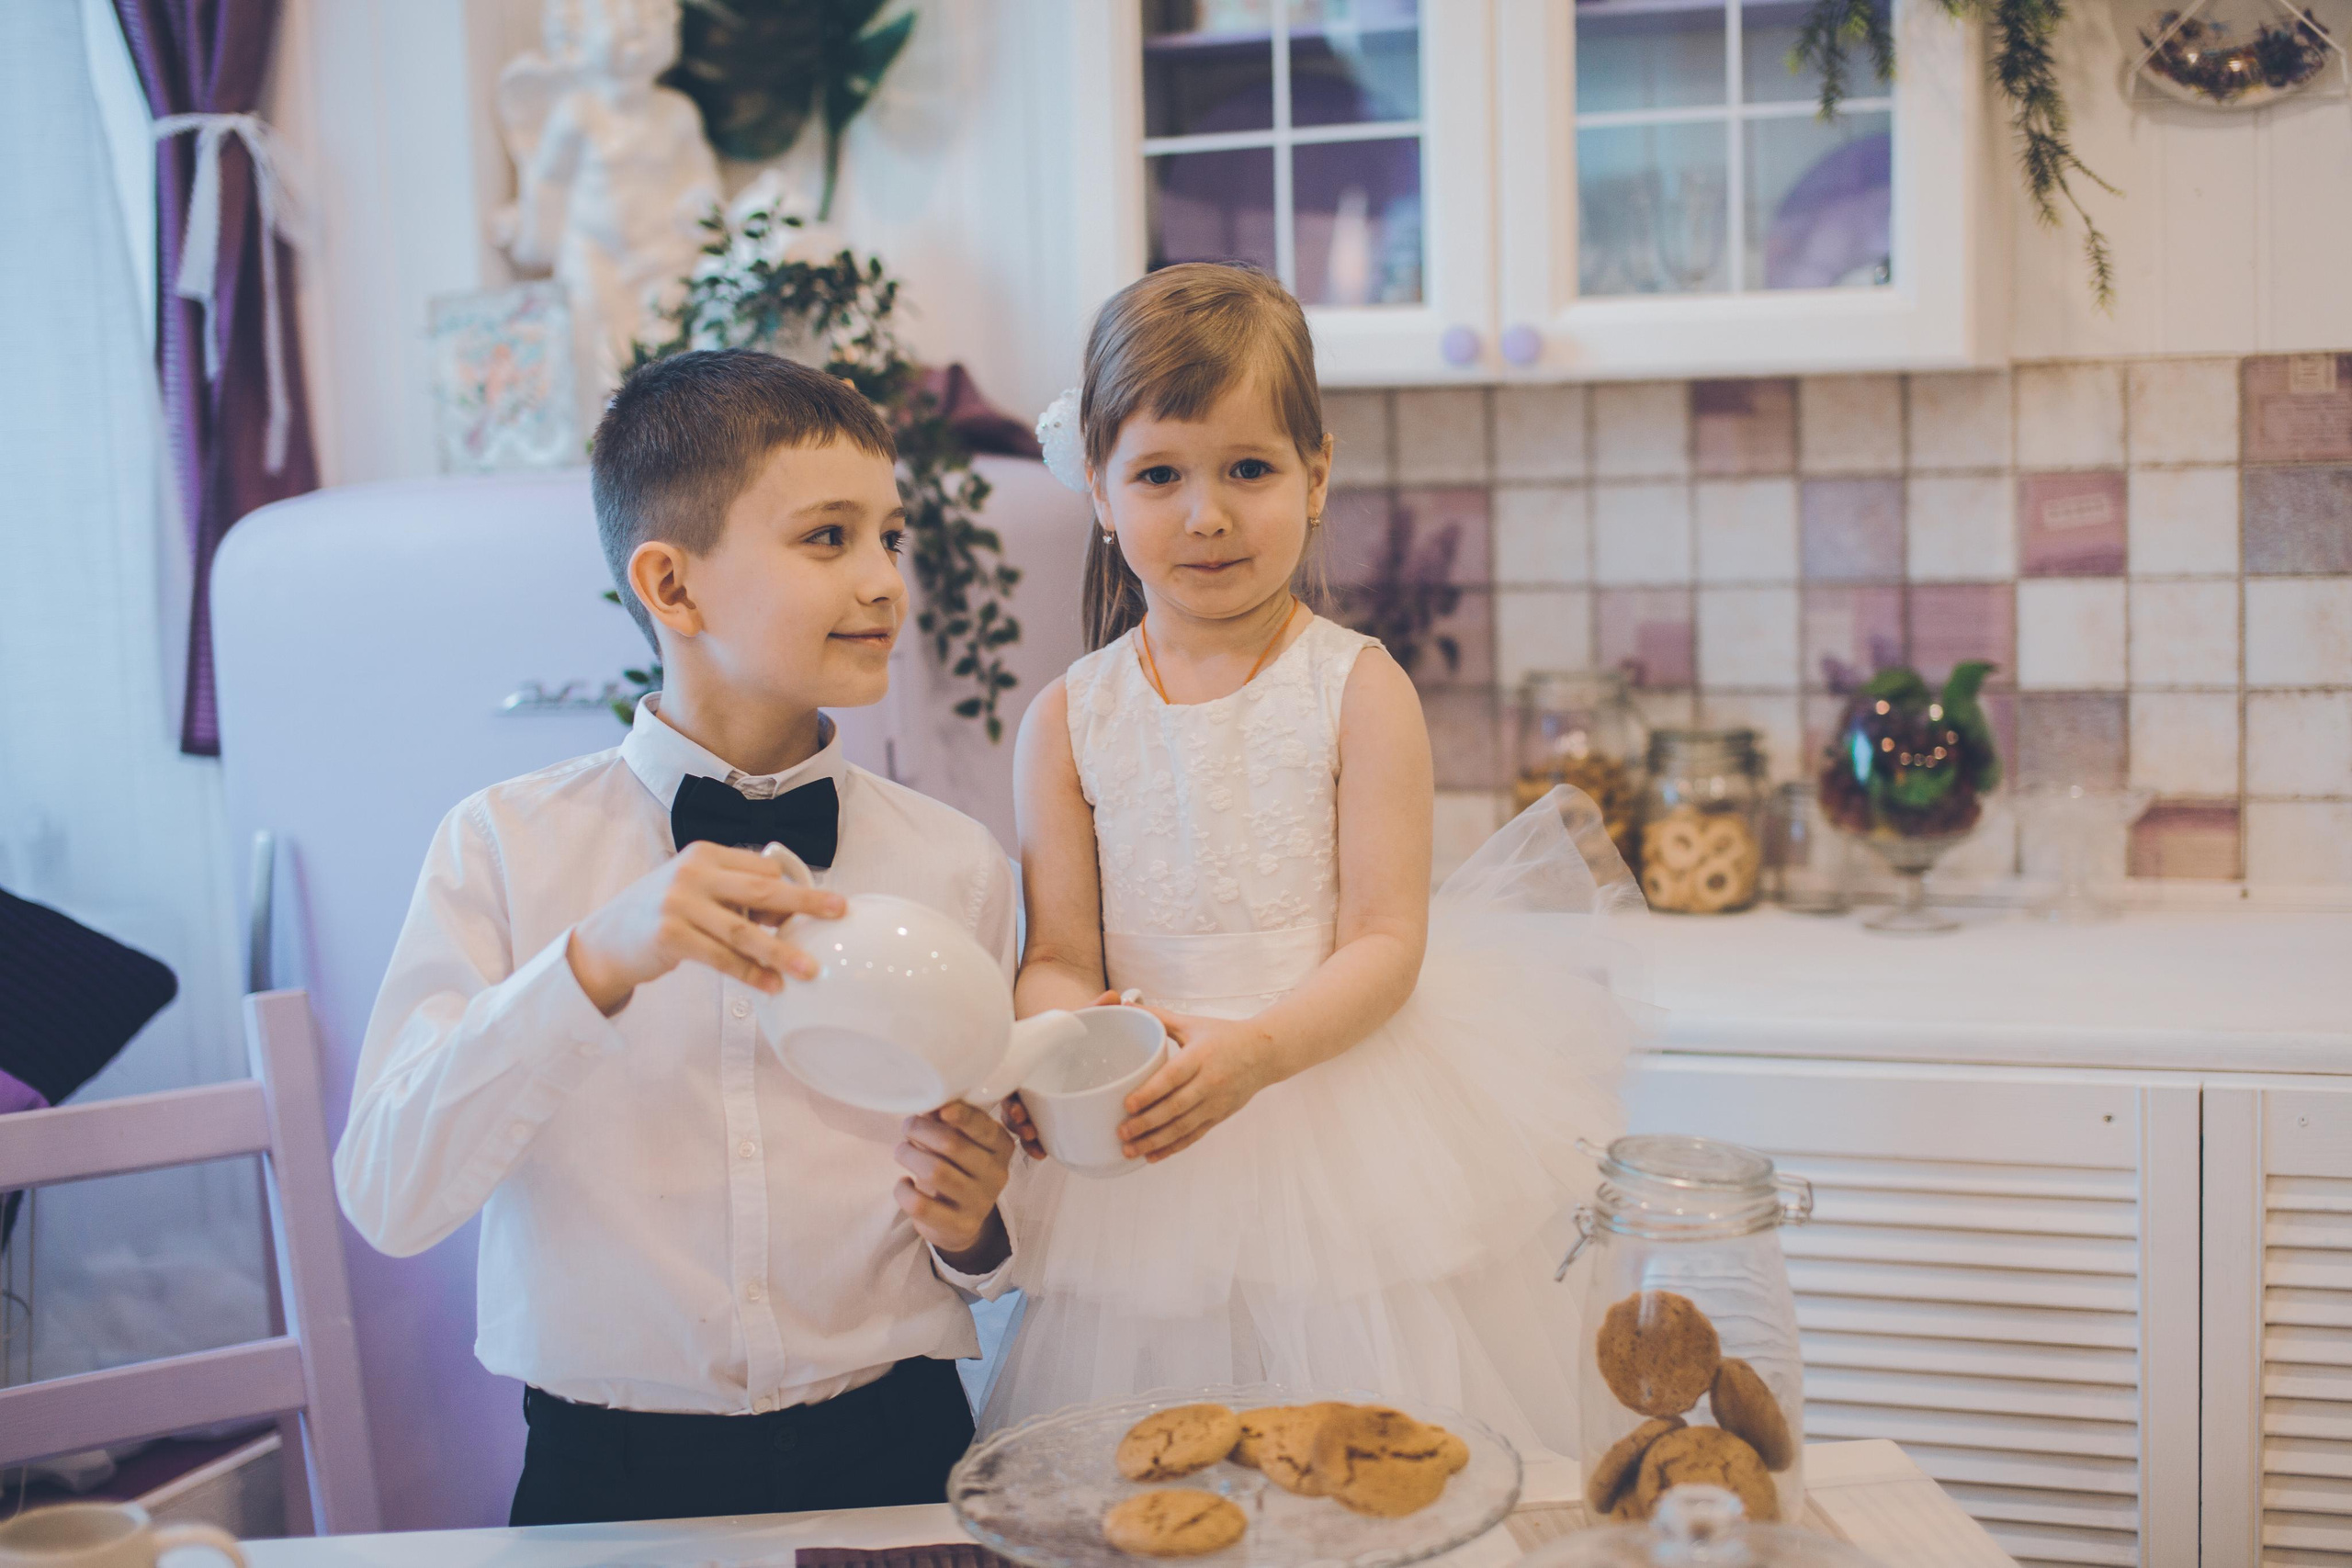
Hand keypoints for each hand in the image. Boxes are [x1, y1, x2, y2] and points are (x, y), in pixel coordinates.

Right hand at [565, 841, 844, 1014]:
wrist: (607, 939)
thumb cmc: (663, 913)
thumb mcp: (697, 889)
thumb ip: (736, 892)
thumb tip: (791, 910)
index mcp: (706, 853)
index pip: (762, 867)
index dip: (791, 889)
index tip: (820, 907)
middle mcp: (693, 872)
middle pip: (761, 889)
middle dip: (805, 902)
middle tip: (839, 912)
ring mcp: (679, 903)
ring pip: (743, 929)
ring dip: (780, 951)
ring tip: (810, 969)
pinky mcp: (670, 936)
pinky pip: (721, 958)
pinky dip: (748, 973)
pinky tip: (770, 986)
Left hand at [897, 1101, 1016, 1266]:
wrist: (962, 1220)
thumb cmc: (959, 1169)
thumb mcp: (964, 1143)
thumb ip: (950, 1122)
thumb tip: (931, 1103)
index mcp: (1001, 1147)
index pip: (983, 1128)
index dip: (962, 1116)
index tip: (942, 1109)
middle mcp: (996, 1174)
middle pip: (952, 1144)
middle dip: (921, 1129)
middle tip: (907, 1126)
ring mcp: (979, 1202)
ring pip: (935, 1171)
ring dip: (908, 1155)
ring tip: (901, 1151)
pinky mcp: (958, 1225)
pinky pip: (920, 1204)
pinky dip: (902, 1190)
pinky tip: (904, 1183)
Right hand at [1001, 989, 1124, 1159]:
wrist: (1066, 1041)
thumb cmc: (1066, 1032)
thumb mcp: (1076, 1021)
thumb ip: (1093, 1008)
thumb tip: (1115, 996)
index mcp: (1024, 1059)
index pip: (1009, 1079)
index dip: (1009, 1097)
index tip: (1018, 1107)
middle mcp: (1022, 1082)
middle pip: (1009, 1106)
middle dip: (1015, 1121)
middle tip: (1026, 1127)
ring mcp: (1030, 1100)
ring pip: (1019, 1122)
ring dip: (1024, 1136)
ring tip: (1035, 1142)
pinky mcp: (1042, 1114)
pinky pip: (1032, 1133)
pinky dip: (1034, 1144)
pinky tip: (1043, 1153)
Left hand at [1119, 1010, 1277, 1162]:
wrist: (1265, 1053)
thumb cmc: (1225, 1036)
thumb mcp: (1193, 1024)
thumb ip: (1160, 1017)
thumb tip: (1127, 1004)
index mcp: (1201, 1056)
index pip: (1173, 1077)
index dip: (1150, 1093)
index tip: (1127, 1105)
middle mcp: (1210, 1082)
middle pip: (1176, 1108)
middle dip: (1147, 1124)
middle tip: (1121, 1132)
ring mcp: (1216, 1102)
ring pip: (1183, 1127)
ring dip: (1155, 1141)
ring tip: (1130, 1150)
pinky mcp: (1219, 1116)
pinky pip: (1194, 1136)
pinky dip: (1173, 1148)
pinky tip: (1152, 1156)